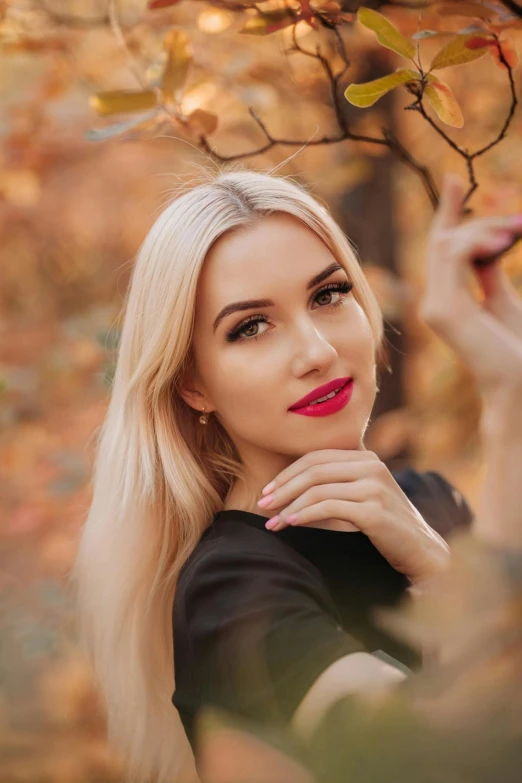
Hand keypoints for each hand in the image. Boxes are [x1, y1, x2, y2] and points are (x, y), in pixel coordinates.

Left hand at [257, 449, 449, 584]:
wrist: (422, 550)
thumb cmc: (385, 526)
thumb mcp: (357, 499)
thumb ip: (330, 490)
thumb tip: (284, 496)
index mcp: (366, 458)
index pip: (316, 458)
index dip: (287, 473)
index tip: (267, 491)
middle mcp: (371, 466)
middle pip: (313, 470)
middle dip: (283, 487)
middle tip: (262, 505)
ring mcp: (375, 487)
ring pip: (318, 489)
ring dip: (289, 506)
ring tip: (272, 522)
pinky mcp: (374, 511)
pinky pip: (328, 508)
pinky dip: (304, 515)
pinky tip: (291, 523)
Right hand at [421, 173, 521, 406]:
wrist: (518, 385)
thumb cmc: (516, 350)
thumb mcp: (504, 302)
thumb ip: (489, 275)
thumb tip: (487, 247)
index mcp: (447, 301)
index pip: (441, 249)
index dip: (447, 212)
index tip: (453, 180)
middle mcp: (434, 303)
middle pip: (443, 242)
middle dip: (474, 219)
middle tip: (515, 219)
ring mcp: (435, 307)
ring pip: (448, 245)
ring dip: (484, 231)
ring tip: (517, 232)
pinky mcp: (443, 310)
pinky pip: (454, 258)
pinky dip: (478, 242)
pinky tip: (504, 243)